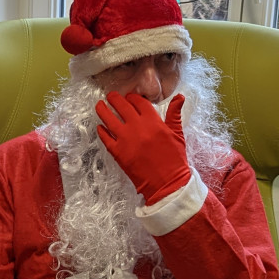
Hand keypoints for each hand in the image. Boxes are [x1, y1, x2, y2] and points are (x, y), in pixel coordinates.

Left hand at [95, 91, 190, 205]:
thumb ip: (174, 114)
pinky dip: (101, 131)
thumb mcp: (177, 134)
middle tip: (110, 96)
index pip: (139, 102)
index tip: (129, 97)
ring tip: (99, 105)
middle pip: (122, 106)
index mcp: (153, 121)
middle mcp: (137, 127)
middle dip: (114, 98)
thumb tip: (179, 97)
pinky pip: (105, 138)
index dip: (132, 97)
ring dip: (102, 110)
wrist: (167, 183)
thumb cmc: (174, 159)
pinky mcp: (117, 152)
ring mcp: (125, 139)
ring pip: (109, 119)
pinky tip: (100, 127)